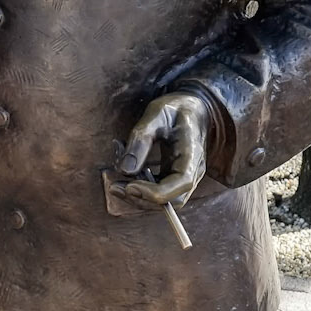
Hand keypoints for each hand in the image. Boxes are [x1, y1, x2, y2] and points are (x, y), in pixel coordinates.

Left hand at [118, 92, 210, 207]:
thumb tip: (125, 170)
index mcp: (192, 152)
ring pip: (166, 202)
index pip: (180, 183)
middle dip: (143, 199)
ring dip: (140, 199)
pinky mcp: (176, 179)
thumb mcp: (155, 115)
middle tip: (115, 188)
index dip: (155, 192)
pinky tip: (125, 183)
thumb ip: (140, 140)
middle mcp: (194, 169)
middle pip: (173, 200)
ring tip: (116, 187)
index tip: (129, 186)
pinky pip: (161, 194)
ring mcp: (187, 176)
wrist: (193, 108)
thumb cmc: (175, 108)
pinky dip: (142, 193)